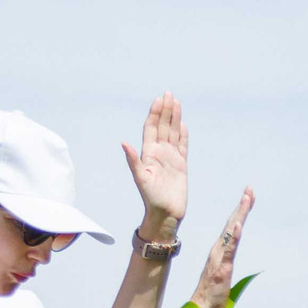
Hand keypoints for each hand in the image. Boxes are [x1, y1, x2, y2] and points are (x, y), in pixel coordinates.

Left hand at [122, 93, 188, 235]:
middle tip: (169, 94)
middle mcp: (159, 152)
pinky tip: (183, 125)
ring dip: (174, 118)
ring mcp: (171, 158)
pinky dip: (183, 135)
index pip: (151, 128)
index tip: (159, 100)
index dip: (155, 114)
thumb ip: (133, 160)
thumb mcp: (141, 178)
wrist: (165, 213)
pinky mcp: (181, 165)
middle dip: (165, 110)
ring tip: (177, 103)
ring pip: (173, 133)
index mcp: (149, 153)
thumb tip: (124, 143)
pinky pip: (183, 146)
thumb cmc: (151, 198)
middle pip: (162, 126)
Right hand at [183, 188, 254, 307]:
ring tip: (247, 198)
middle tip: (249, 188)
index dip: (240, 211)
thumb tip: (228, 258)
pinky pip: (229, 249)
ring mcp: (220, 257)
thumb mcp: (223, 274)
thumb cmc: (213, 294)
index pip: (233, 227)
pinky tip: (239, 224)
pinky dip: (235, 236)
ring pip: (232, 231)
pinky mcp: (222, 267)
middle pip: (233, 224)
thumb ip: (225, 263)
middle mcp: (219, 250)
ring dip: (240, 214)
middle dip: (242, 205)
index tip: (248, 196)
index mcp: (220, 251)